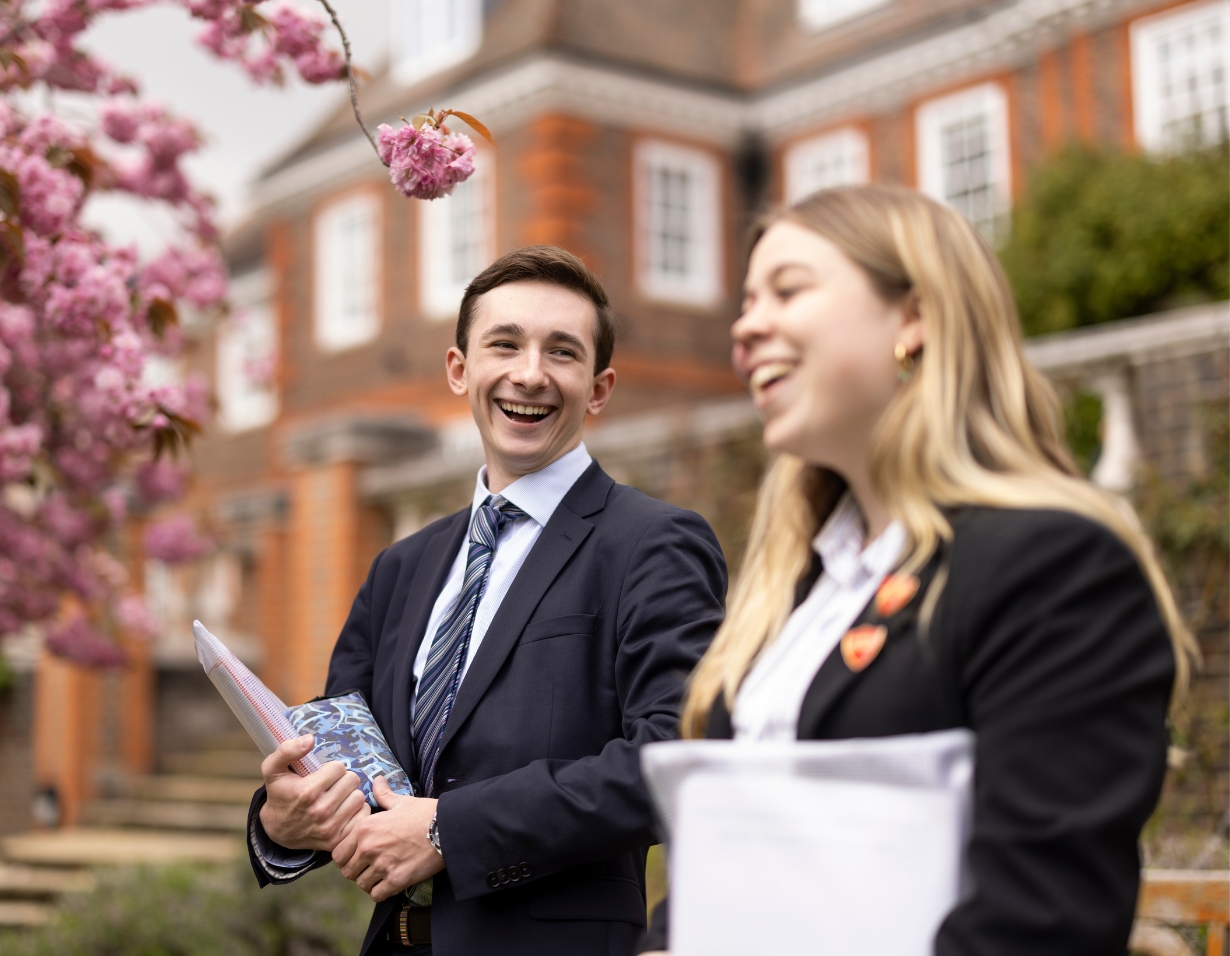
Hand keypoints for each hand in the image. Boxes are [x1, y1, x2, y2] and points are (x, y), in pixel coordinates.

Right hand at [258, 734, 369, 850]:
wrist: (277, 830)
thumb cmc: (279, 794)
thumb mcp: (273, 769)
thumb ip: (287, 750)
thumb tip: (310, 739)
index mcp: (307, 792)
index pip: (339, 768)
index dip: (331, 769)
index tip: (322, 776)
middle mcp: (320, 811)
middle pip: (352, 781)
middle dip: (342, 780)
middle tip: (331, 786)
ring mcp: (330, 827)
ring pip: (359, 797)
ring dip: (350, 795)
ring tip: (337, 797)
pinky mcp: (338, 839)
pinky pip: (363, 815)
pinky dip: (357, 811)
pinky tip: (343, 810)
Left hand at [332, 776, 443, 901]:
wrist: (447, 827)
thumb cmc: (424, 813)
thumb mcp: (401, 801)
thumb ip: (383, 794)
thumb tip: (377, 780)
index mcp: (365, 828)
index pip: (338, 853)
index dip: (345, 856)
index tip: (355, 856)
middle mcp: (369, 847)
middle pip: (347, 872)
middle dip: (355, 871)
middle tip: (367, 868)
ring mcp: (382, 865)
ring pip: (361, 884)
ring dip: (368, 882)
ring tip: (378, 876)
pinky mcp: (396, 879)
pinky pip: (376, 894)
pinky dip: (380, 892)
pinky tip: (388, 884)